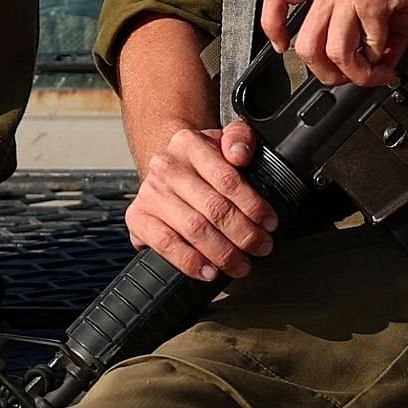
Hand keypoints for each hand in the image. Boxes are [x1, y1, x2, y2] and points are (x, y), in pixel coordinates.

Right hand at [127, 120, 274, 282]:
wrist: (167, 166)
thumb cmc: (201, 160)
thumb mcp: (224, 139)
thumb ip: (240, 137)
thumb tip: (239, 154)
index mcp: (190, 144)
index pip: (228, 179)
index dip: (253, 206)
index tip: (269, 223)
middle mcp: (167, 167)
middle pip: (214, 208)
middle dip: (244, 234)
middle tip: (261, 247)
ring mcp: (150, 193)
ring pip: (193, 229)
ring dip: (223, 253)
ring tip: (241, 263)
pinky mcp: (138, 217)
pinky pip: (166, 244)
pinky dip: (190, 262)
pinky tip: (209, 270)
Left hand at [260, 0, 407, 87]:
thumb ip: (377, 28)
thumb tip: (382, 61)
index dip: (272, 26)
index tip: (282, 46)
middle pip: (305, 45)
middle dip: (327, 74)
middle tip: (348, 79)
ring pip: (333, 52)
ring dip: (357, 74)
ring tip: (376, 74)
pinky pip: (371, 45)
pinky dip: (383, 59)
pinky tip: (394, 56)